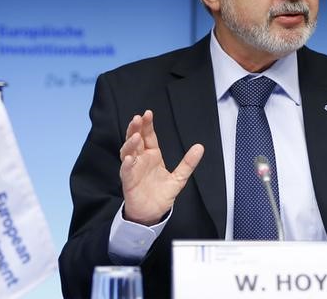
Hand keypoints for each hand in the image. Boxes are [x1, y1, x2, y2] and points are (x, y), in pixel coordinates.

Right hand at [119, 110, 203, 225]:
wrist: (152, 213)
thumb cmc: (162, 194)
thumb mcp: (179, 177)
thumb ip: (188, 163)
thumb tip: (200, 147)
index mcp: (152, 155)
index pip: (149, 137)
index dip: (147, 125)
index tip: (148, 113)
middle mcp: (141, 160)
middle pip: (135, 140)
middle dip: (135, 129)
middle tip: (138, 118)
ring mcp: (133, 170)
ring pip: (127, 152)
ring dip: (130, 144)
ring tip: (136, 136)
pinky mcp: (129, 182)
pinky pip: (126, 171)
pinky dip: (127, 164)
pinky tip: (130, 158)